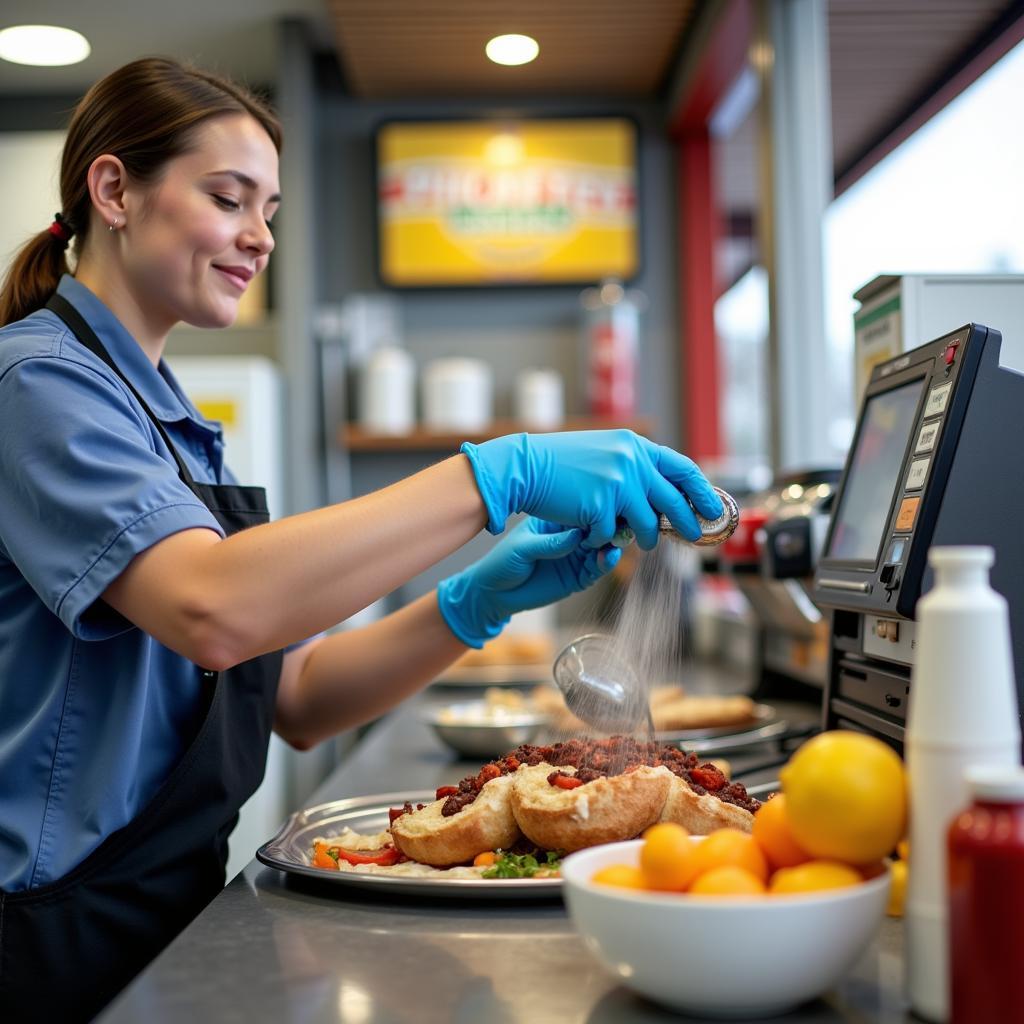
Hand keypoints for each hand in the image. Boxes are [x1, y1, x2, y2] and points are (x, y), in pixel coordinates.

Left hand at [436, 518, 620, 647]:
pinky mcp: (578, 577)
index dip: (597, 508)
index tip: (611, 505)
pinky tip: (609, 557)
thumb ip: (550, 543)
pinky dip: (606, 563)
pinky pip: (597, 568)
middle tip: (622, 525)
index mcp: (556, 521)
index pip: (581, 511)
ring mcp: (576, 557)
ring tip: (616, 544)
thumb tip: (577, 535)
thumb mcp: (522, 548)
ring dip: (613, 545)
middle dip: (613, 526)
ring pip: (603, 548)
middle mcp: (570, 537)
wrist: (493, 594)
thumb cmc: (502, 563)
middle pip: (599, 528)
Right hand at [462, 429, 722, 548]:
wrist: (524, 467)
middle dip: (686, 523)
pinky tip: (588, 531)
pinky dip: (601, 538)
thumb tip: (661, 492)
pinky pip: (612, 535)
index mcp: (635, 446)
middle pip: (672, 501)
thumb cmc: (559, 463)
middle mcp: (632, 462)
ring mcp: (617, 484)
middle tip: (694, 536)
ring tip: (638, 543)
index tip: (713, 506)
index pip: (682, 468)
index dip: (701, 490)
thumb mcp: (604, 452)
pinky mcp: (601, 506)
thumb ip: (633, 466)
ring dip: (644, 539)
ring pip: (646, 525)